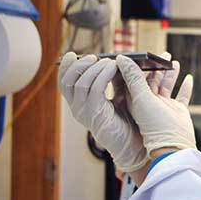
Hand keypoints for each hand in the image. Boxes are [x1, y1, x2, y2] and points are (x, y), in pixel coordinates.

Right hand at [58, 52, 147, 171]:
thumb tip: (117, 60)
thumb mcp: (121, 96)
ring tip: (109, 62)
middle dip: (80, 65)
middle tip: (95, 57)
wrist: (136, 145)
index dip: (65, 67)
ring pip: (80, 83)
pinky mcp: (96, 115)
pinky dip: (103, 75)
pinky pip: (94, 89)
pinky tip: (113, 68)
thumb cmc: (131, 122)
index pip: (64, 83)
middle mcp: (79, 109)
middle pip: (67, 81)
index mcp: (81, 104)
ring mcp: (85, 113)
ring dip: (95, 68)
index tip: (73, 54)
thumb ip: (115, 80)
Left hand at [116, 53, 194, 155]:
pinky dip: (185, 88)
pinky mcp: (178, 113)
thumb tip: (121, 57)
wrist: (173, 148)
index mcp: (137, 101)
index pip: (134, 79)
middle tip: (161, 54)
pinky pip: (182, 97)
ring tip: (174, 61)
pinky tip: (189, 78)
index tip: (139, 53)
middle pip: (152, 81)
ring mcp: (165, 108)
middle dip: (157, 67)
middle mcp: (150, 104)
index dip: (136, 66)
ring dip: (170, 74)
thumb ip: (133, 78)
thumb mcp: (141, 98)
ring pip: (167, 86)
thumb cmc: (154, 127)